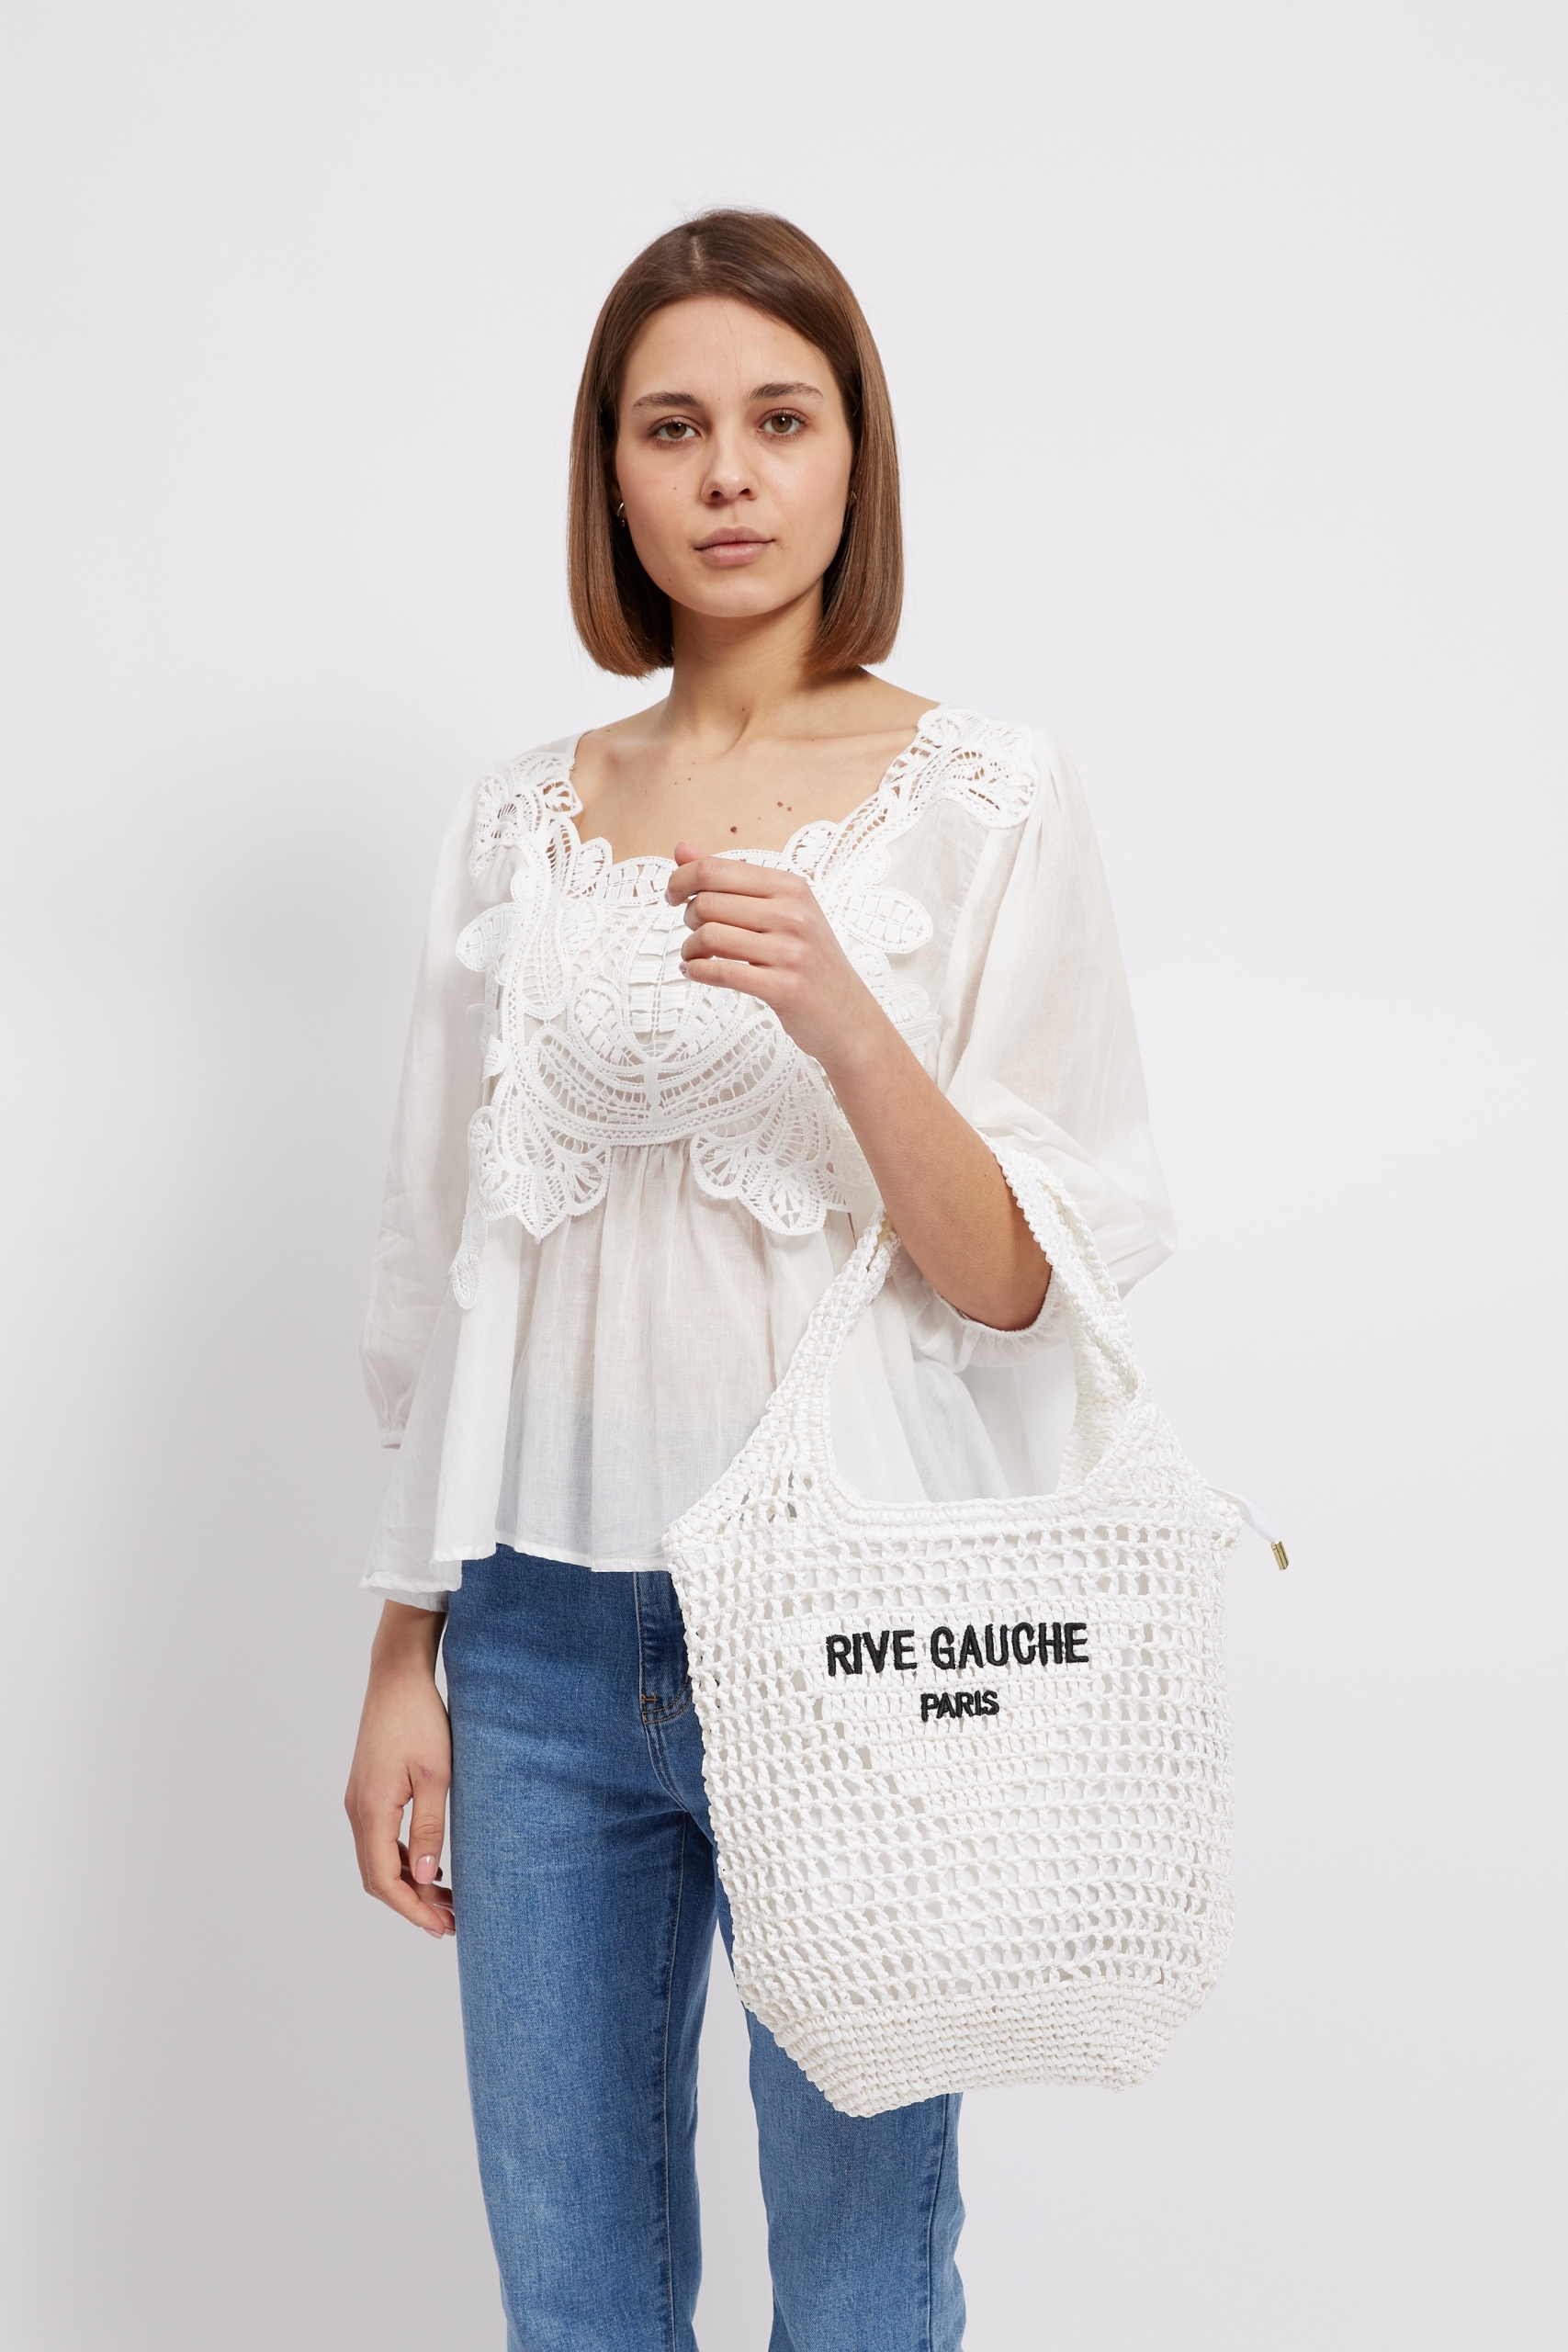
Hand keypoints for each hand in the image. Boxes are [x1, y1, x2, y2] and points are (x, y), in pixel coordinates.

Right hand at [344, 1603, 454, 1940]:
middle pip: (376, 1877)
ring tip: (445, 1898)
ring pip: (376, 1859)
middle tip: (450, 1921)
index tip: (444, 1927)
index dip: (413, 1909)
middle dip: (411, 1903)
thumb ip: (430, 1828)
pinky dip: (400, 1859)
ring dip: (407, 1882)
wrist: (397, 1675)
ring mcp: (358, 1799)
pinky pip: (378, 1838)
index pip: (385, 1880)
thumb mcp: (436, 1775)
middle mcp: (357, 1809)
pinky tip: (429, 1863)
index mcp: (371, 1810)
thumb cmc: (421, 1719)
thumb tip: (423, 1878)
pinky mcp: (367, 1788)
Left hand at [667, 843, 885, 1074]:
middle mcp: (793, 914)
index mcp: (790, 887)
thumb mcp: (779, 910)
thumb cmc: (808, 960)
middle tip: (694, 933)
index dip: (681, 880)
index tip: (672, 895)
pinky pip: (721, 973)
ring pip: (710, 937)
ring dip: (689, 950)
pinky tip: (695, 973)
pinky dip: (697, 972)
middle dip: (688, 919)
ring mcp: (790, 951)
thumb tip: (681, 850)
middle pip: (707, 903)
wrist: (847, 1014)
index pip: (716, 869)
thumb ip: (728, 880)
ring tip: (694, 957)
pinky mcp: (784, 987)